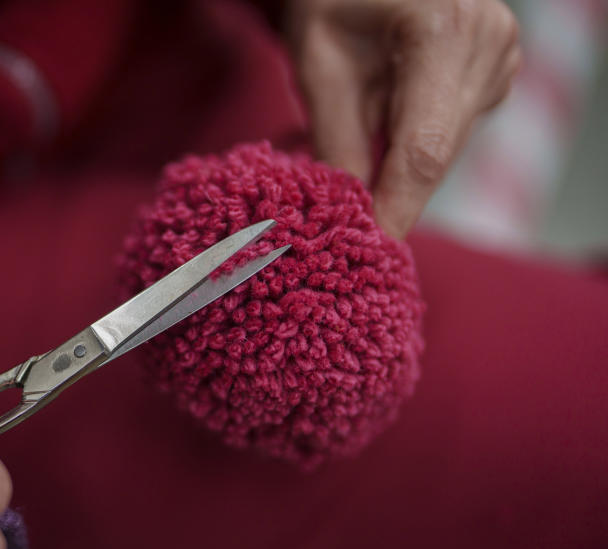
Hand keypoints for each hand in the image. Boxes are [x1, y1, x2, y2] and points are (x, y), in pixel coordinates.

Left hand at [287, 0, 521, 237]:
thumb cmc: (334, 0)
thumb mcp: (317, 64)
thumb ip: (334, 141)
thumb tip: (347, 213)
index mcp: (443, 30)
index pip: (423, 150)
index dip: (396, 209)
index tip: (370, 253)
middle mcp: (489, 41)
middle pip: (438, 155)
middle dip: (391, 196)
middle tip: (344, 227)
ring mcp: (502, 55)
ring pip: (444, 148)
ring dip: (397, 166)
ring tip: (353, 142)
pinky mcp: (498, 71)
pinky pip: (450, 131)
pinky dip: (412, 142)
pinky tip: (382, 114)